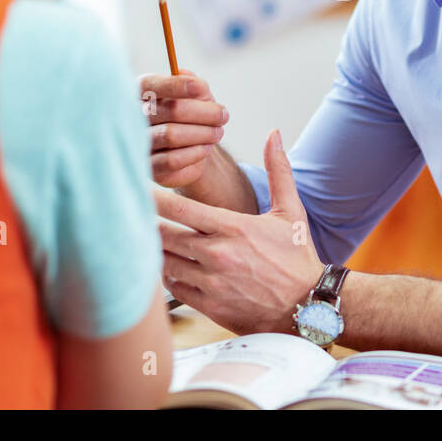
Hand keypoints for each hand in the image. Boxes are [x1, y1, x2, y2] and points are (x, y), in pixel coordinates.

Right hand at [138, 68, 228, 189]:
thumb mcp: (197, 95)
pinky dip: (195, 153)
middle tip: (223, 116)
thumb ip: (193, 83)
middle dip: (204, 113)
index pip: (150, 84)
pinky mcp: (149, 167)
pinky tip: (205, 148)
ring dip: (203, 133)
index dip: (175, 85)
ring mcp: (139, 143)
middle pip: (170, 110)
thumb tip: (191, 80)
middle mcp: (133, 117)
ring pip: (171, 135)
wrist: (194, 148)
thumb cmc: (192, 115)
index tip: (200, 89)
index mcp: (141, 93)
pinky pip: (172, 160)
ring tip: (217, 133)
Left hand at [156, 130, 324, 335]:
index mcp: (233, 227)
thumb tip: (273, 135)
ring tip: (148, 240)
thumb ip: (278, 170)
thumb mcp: (291, 211)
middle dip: (148, 225)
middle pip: (164, 236)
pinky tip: (171, 266)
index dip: (154, 198)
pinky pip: (174, 289)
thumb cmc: (297, 258)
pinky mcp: (209, 305)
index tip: (139, 190)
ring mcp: (211, 282)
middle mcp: (217, 254)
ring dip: (156, 251)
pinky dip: (168, 276)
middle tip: (134, 215)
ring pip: (165, 263)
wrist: (308, 305)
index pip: (180, 209)